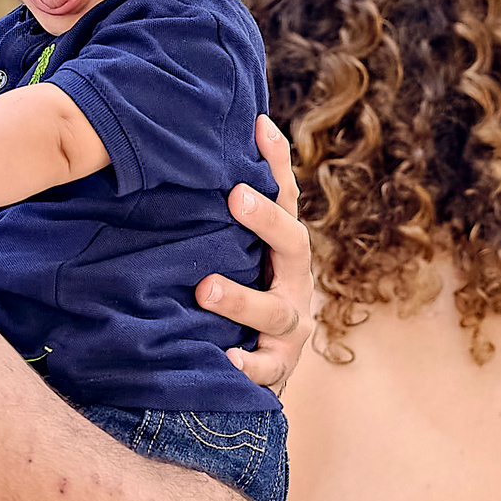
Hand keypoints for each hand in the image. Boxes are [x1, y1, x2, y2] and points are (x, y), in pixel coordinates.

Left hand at [200, 115, 313, 393]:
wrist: (257, 372)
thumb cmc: (243, 297)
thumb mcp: (237, 253)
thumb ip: (227, 209)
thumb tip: (222, 138)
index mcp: (286, 251)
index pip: (286, 199)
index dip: (277, 163)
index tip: (258, 128)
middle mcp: (295, 283)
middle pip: (293, 246)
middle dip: (266, 221)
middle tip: (234, 196)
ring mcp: (290, 329)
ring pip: (276, 311)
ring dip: (242, 298)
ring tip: (205, 290)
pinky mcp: (278, 368)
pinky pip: (266, 368)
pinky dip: (248, 364)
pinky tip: (226, 356)